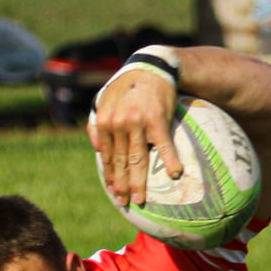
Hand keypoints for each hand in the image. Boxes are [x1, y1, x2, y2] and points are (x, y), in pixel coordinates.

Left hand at [90, 71, 179, 206]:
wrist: (150, 67)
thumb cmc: (127, 87)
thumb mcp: (104, 100)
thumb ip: (96, 124)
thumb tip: (95, 148)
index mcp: (104, 122)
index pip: (106, 155)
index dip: (111, 176)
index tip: (114, 192)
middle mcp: (118, 124)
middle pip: (120, 161)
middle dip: (122, 185)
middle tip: (124, 203)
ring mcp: (137, 122)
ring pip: (137, 158)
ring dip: (139, 181)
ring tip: (140, 199)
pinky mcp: (157, 119)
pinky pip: (164, 144)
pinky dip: (170, 159)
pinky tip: (175, 174)